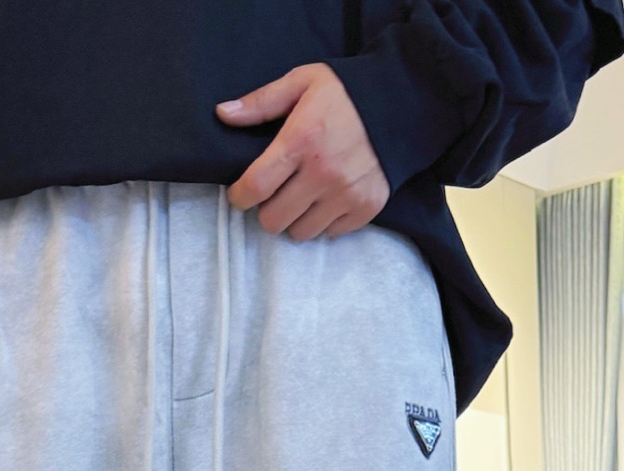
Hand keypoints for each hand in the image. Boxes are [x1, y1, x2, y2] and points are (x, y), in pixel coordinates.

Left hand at [217, 65, 388, 240]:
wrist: (401, 103)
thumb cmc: (345, 93)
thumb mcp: (301, 83)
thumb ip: (261, 102)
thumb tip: (222, 114)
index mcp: (302, 141)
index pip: (255, 187)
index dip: (239, 196)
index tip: (240, 193)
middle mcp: (323, 173)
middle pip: (273, 220)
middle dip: (267, 209)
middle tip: (274, 194)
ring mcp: (346, 194)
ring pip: (300, 233)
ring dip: (295, 219)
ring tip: (301, 197)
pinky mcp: (366, 208)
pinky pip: (330, 234)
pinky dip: (324, 222)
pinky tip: (326, 199)